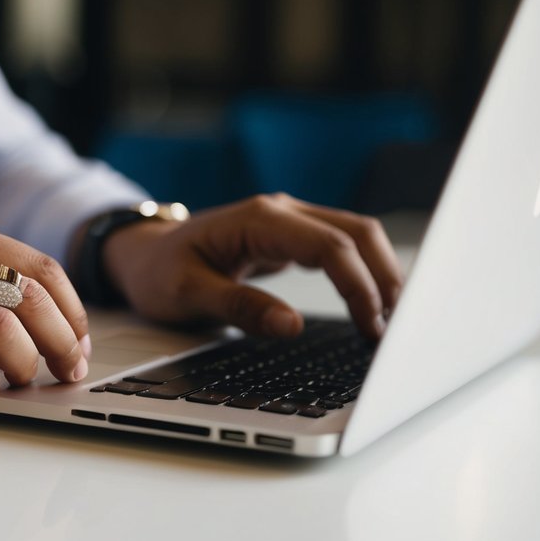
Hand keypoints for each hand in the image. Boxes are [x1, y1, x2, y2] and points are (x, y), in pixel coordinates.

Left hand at [100, 194, 401, 338]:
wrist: (142, 254)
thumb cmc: (158, 272)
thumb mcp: (186, 294)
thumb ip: (240, 307)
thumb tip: (292, 326)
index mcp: (258, 219)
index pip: (329, 245)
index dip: (358, 285)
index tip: (371, 325)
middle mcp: (281, 212)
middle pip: (357, 232)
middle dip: (384, 277)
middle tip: (397, 329)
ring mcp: (289, 222)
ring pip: (356, 235)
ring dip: (380, 273)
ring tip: (394, 321)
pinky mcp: (292, 237)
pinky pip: (341, 248)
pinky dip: (364, 273)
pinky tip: (373, 305)